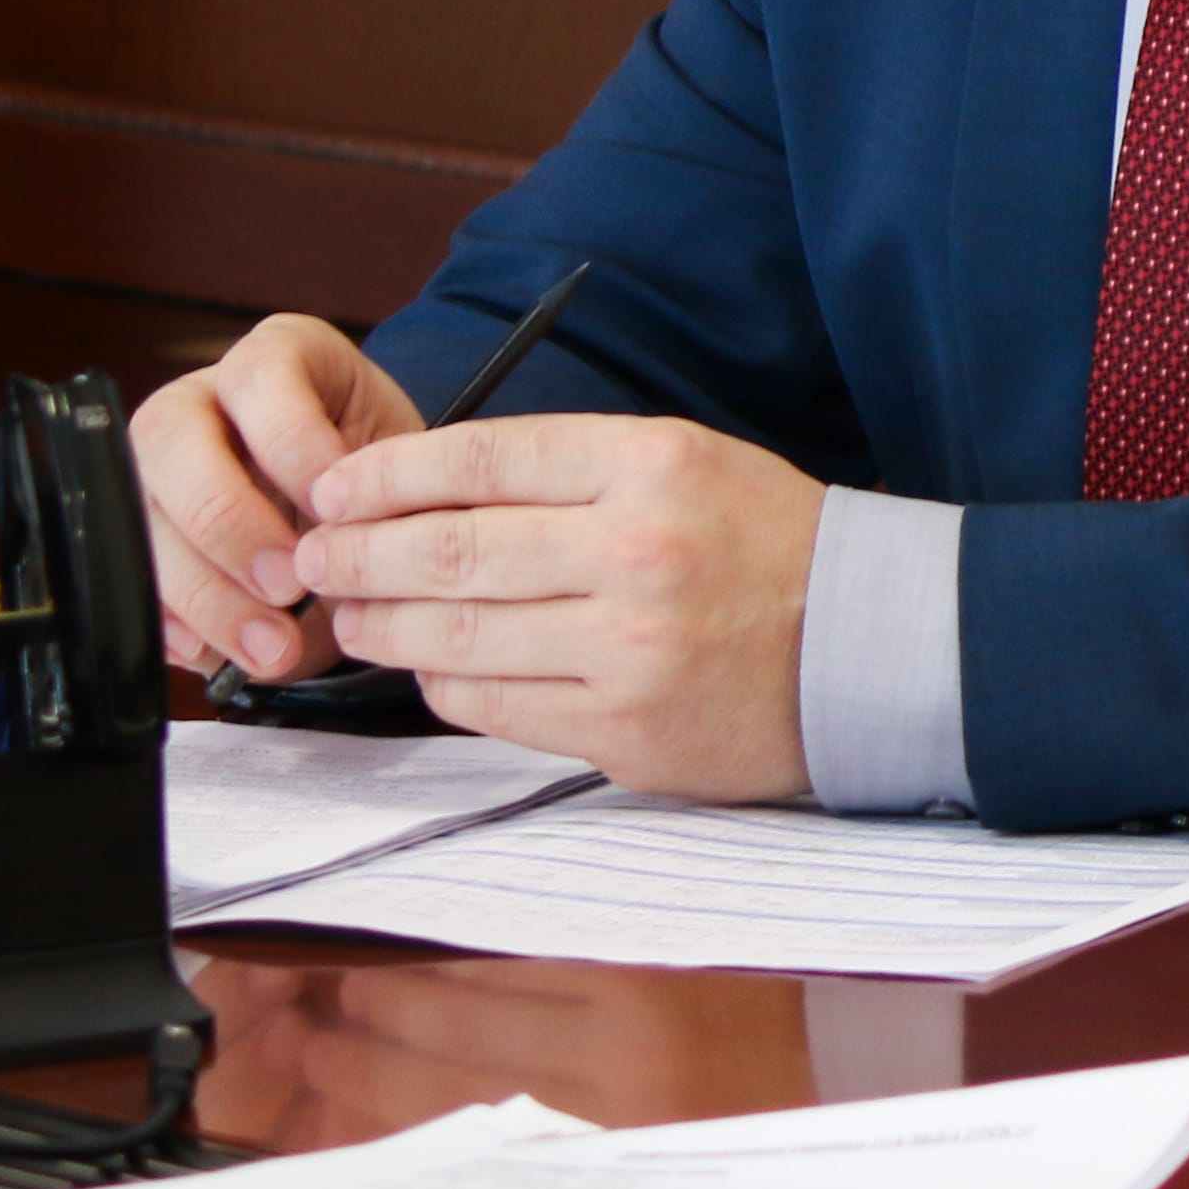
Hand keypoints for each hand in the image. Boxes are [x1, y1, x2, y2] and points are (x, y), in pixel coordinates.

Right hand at [136, 315, 426, 680]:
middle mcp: (198, 403)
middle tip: (289, 586)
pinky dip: (174, 625)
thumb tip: (345, 543)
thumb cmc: (381, 479)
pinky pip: (126, 581)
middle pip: (170, 441)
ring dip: (205, 593)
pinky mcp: (136, 538)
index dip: (293, 444)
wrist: (360, 520)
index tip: (336, 509)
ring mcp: (155, 469)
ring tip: (269, 646)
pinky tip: (216, 652)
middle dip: (230, 523)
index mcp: (273, 360)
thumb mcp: (399, 465)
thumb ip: (376, 490)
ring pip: (138, 518)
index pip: (260, 377)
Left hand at [287, 413, 824, 800]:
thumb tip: (421, 494)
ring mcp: (629, 649)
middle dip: (355, 554)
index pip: (480, 458)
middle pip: (448, 550)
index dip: (384, 474)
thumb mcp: (687, 463)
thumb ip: (566, 472)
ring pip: (455, 636)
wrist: (875, 643)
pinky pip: (492, 706)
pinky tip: (430, 664)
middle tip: (313, 555)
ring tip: (352, 613)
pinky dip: (443, 683)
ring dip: (382, 624)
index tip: (333, 488)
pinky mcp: (624, 730)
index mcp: (654, 465)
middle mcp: (638, 552)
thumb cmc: (768, 545)